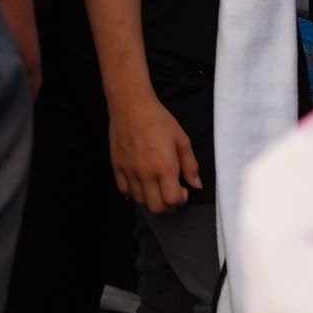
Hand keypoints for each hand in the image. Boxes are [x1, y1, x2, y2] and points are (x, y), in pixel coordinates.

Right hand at [108, 93, 199, 212]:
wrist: (131, 106)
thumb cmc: (160, 121)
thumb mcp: (182, 140)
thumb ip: (191, 166)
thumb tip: (196, 185)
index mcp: (164, 167)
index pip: (172, 200)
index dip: (181, 200)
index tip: (183, 188)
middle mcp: (145, 173)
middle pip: (156, 207)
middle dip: (168, 206)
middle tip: (171, 193)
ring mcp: (129, 170)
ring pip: (140, 200)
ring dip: (151, 198)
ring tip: (156, 186)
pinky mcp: (116, 166)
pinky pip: (124, 189)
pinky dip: (134, 192)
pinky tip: (141, 182)